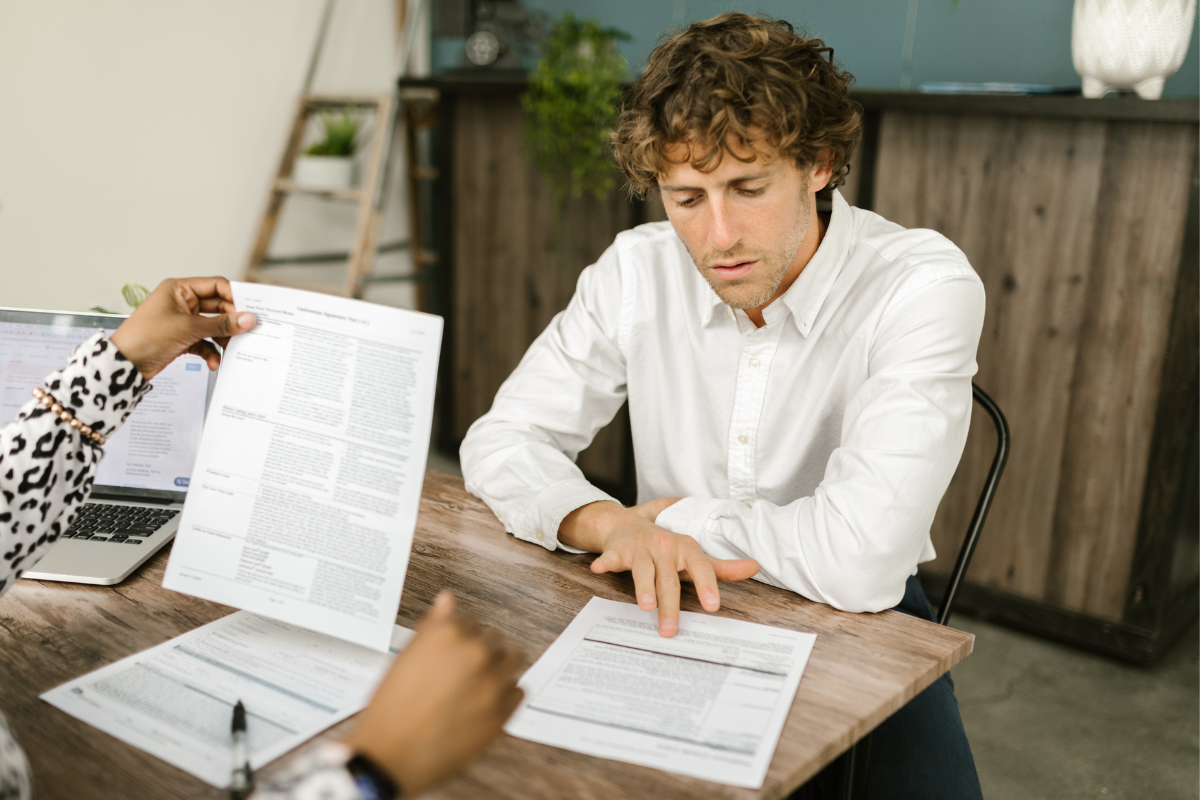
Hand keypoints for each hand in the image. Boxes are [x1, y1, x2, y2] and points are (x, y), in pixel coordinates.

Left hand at [108, 277, 255, 379]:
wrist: (125, 363)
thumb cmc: (146, 337)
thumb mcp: (189, 328)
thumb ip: (221, 325)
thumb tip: (247, 319)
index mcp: (180, 289)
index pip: (216, 286)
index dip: (235, 297)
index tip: (251, 309)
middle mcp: (182, 302)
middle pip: (217, 308)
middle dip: (230, 322)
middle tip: (247, 332)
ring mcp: (182, 321)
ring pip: (213, 327)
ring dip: (222, 339)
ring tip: (231, 349)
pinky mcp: (182, 338)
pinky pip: (204, 342)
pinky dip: (211, 352)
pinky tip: (214, 362)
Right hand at [343, 592, 524, 797]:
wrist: (390, 754)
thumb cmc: (392, 708)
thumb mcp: (406, 657)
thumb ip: (433, 626)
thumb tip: (447, 600)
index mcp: (449, 633)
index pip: (471, 620)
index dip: (462, 637)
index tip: (455, 650)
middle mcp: (475, 652)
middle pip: (495, 638)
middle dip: (481, 651)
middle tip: (463, 672)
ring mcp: (492, 682)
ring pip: (514, 659)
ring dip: (501, 667)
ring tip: (479, 684)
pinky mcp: (502, 712)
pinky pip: (518, 691)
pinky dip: (505, 694)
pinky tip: (484, 703)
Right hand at [559, 502, 758, 637]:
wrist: (629, 524)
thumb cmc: (667, 549)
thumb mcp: (694, 556)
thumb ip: (722, 567)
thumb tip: (754, 568)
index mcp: (686, 548)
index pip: (701, 567)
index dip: (707, 586)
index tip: (713, 606)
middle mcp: (665, 546)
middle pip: (668, 579)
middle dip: (670, 605)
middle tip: (670, 630)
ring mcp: (641, 547)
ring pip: (643, 570)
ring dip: (643, 587)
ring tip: (645, 607)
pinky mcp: (618, 550)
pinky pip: (612, 557)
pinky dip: (606, 562)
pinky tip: (600, 569)